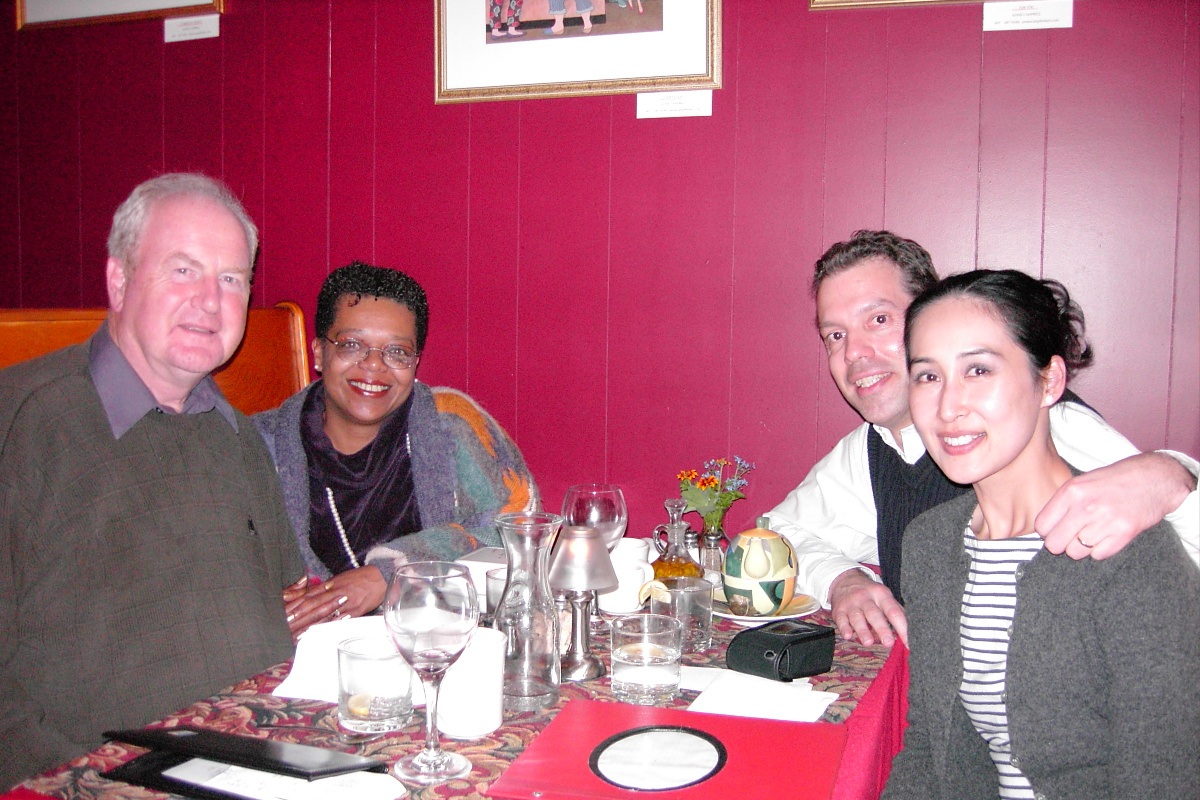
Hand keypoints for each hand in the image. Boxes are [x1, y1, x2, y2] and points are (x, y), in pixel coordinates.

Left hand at [283, 566, 386, 638]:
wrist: (382, 576)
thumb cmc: (359, 578)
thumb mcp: (338, 579)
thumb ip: (318, 589)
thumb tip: (300, 594)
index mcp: (330, 585)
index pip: (308, 596)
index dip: (295, 605)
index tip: (283, 614)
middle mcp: (336, 593)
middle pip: (313, 606)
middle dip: (298, 617)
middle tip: (285, 626)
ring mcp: (346, 603)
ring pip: (325, 614)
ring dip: (310, 624)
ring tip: (297, 634)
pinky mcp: (356, 611)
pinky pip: (341, 619)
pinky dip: (330, 626)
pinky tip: (321, 633)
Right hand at [828, 569, 907, 647]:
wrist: (844, 580)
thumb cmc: (869, 593)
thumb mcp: (883, 596)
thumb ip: (895, 612)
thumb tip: (908, 632)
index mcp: (881, 595)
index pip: (893, 611)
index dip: (902, 627)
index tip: (908, 643)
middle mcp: (865, 598)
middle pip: (874, 614)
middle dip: (882, 629)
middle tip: (888, 643)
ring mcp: (851, 604)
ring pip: (857, 618)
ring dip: (862, 630)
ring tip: (869, 643)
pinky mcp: (838, 610)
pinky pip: (841, 619)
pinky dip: (844, 628)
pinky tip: (848, 635)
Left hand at [1037, 452, 1195, 559]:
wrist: (1156, 478)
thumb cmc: (1115, 480)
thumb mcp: (1083, 482)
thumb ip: (1063, 502)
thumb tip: (1044, 528)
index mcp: (1072, 491)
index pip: (1042, 526)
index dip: (1047, 531)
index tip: (1055, 529)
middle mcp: (1085, 507)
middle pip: (1055, 545)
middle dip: (1061, 543)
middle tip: (1072, 535)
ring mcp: (1105, 521)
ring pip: (1075, 553)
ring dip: (1081, 547)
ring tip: (1092, 532)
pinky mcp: (1124, 533)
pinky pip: (1097, 555)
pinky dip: (1100, 549)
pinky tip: (1106, 535)